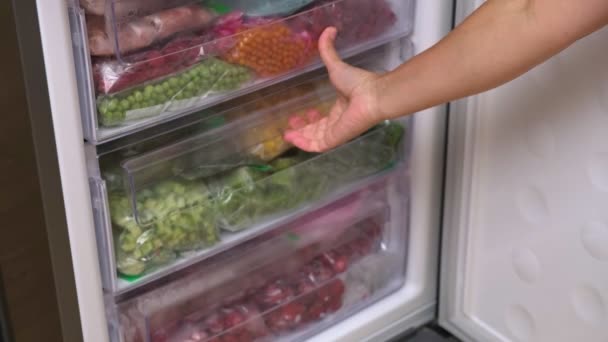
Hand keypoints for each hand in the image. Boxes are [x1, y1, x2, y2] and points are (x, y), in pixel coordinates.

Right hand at [283, 27, 382, 152]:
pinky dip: (303, 145)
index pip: (324, 119)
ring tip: (288, 133)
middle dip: (303, 129)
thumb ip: (329, 51)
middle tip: (291, 123)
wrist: (372, 95)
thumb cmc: (358, 83)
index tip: (300, 114)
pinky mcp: (335, 139)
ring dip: (300, 138)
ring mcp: (337, 132)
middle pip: (317, 131)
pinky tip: (291, 138)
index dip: (311, 119)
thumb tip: (328, 30)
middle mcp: (339, 122)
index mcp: (341, 109)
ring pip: (315, 141)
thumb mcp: (337, 66)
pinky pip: (316, 147)